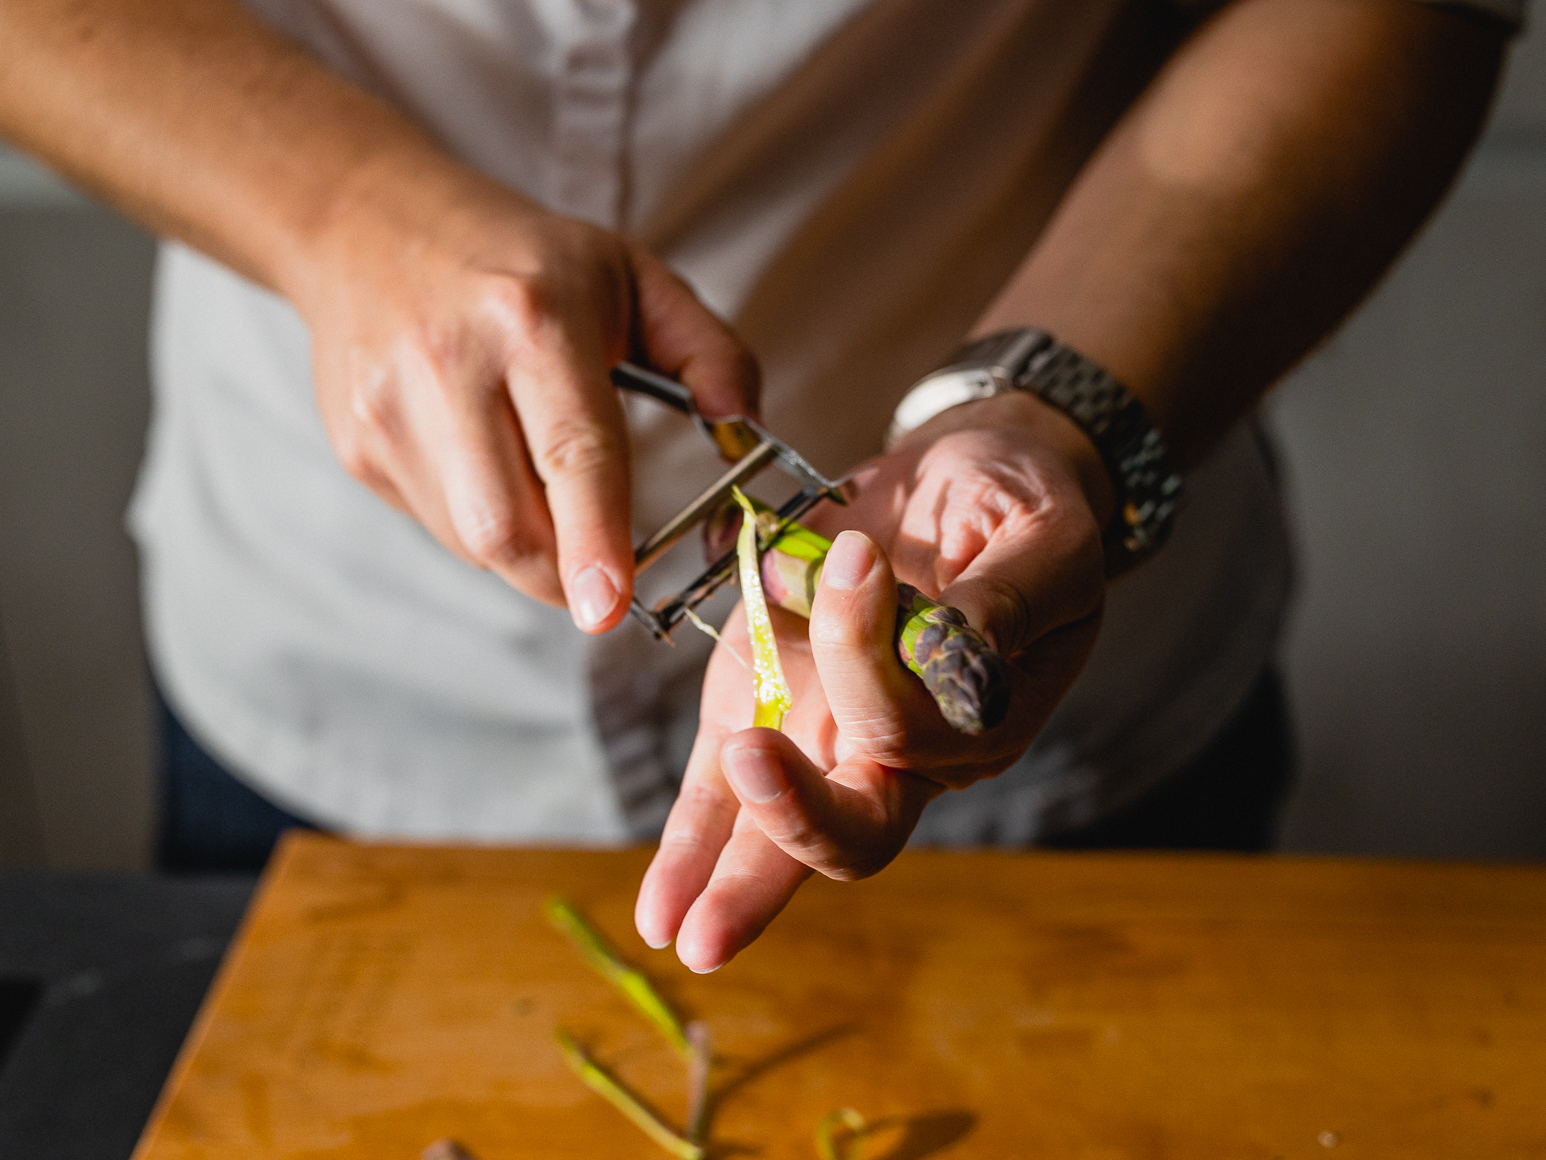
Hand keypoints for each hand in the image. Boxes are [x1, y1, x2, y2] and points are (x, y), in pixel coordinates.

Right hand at [295, 156, 757, 628]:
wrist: (368, 221)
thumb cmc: (522, 259)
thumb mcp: (633, 275)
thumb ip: (709, 351)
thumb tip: (745, 427)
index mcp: (532, 319)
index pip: (571, 452)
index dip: (592, 539)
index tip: (607, 606)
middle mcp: (451, 364)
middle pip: (506, 525)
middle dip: (564, 574)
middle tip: (602, 573)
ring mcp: (390, 410)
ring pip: (471, 540)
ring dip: (524, 547)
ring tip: (535, 476)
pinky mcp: (358, 445)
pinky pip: (436, 526)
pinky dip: (478, 522)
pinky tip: (484, 461)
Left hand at [635, 390, 1110, 969]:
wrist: (961, 481)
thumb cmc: (1018, 507)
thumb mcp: (1044, 539)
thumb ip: (1011, 598)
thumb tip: (964, 647)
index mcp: (976, 721)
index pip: (910, 725)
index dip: (871, 657)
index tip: (858, 560)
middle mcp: (900, 751)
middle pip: (853, 831)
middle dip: (793, 832)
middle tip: (753, 784)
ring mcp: (824, 735)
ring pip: (775, 837)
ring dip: (727, 881)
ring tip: (676, 927)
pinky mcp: (760, 704)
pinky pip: (720, 791)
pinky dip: (688, 846)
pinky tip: (657, 907)